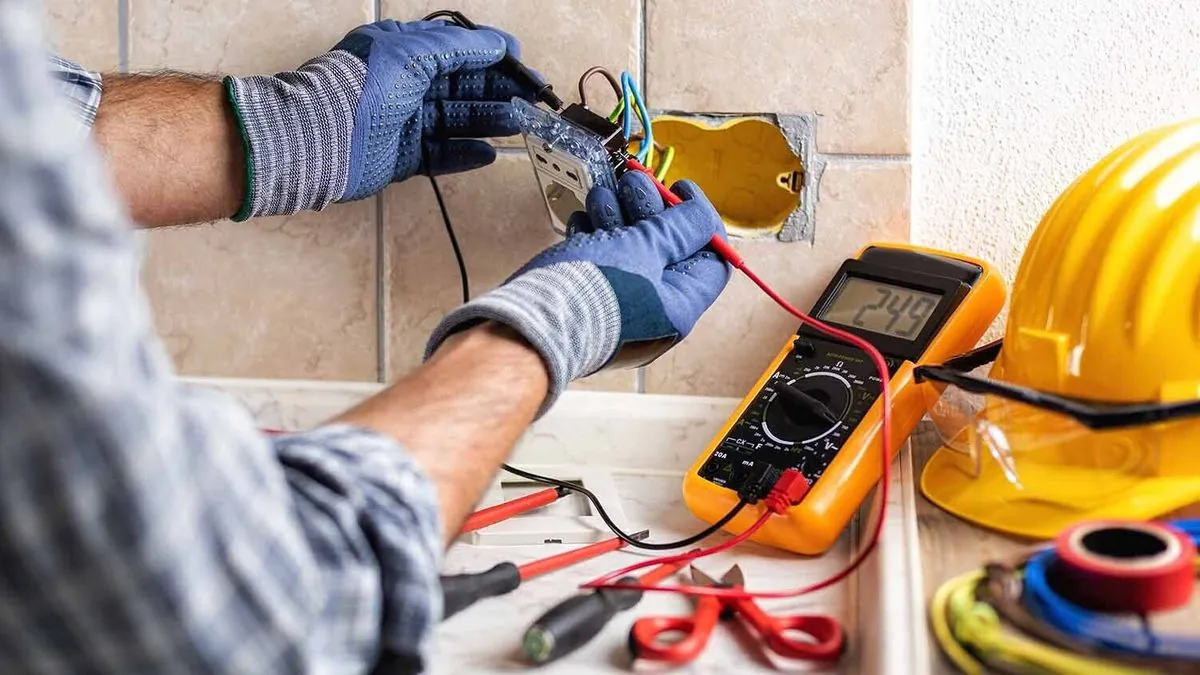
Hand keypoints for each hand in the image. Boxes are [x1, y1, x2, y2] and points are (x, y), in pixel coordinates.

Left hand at [225, 19, 537, 219]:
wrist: (320, 137)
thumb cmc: (363, 86)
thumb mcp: (413, 52)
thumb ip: (459, 47)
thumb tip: (498, 43)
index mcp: (404, 51)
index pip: (456, 49)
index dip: (490, 55)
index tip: (520, 63)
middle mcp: (404, 84)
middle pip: (460, 87)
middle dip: (497, 91)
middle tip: (531, 99)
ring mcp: (403, 123)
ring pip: (455, 120)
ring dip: (488, 121)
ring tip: (519, 124)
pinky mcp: (401, 157)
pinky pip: (441, 155)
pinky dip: (464, 154)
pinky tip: (489, 153)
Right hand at [426, 172, 730, 413]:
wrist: (528, 326)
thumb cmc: (592, 291)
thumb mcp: (645, 249)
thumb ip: (678, 229)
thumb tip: (701, 216)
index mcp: (679, 307)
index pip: (711, 260)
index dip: (700, 220)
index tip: (679, 188)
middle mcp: (653, 312)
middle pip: (666, 250)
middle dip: (650, 209)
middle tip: (633, 182)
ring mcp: (618, 307)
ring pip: (629, 250)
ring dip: (618, 215)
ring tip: (602, 195)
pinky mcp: (587, 300)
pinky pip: (600, 262)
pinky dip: (594, 236)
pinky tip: (582, 222)